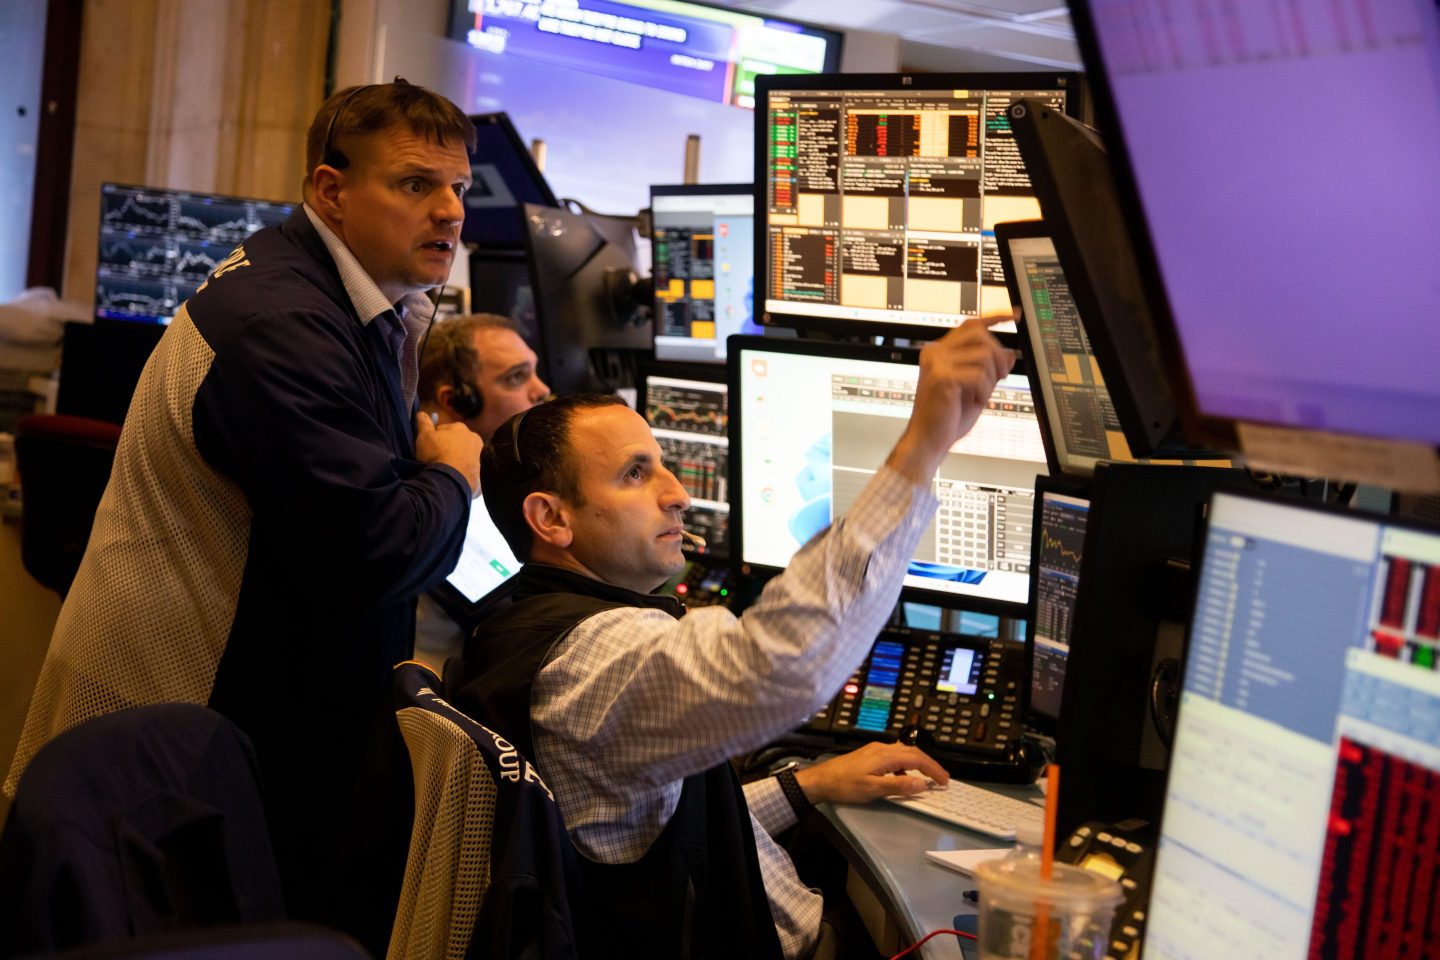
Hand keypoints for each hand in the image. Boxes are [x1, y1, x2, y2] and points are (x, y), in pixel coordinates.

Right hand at [415, 411, 481, 496]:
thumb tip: (422, 414)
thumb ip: (424, 424)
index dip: (435, 438)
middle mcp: (473, 438)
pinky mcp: (482, 469)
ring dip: (458, 459)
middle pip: (457, 441)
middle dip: (449, 447)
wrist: (452, 479)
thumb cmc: (436, 454)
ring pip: (465, 454)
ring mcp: (480, 454)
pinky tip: (455, 476)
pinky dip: (464, 470)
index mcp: (459, 427)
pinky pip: (470, 468)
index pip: (444, 429)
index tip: (430, 447)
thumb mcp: (424, 437)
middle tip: (438, 458)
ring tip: (447, 468)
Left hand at [792, 741, 949, 805]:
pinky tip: (903, 778)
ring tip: (927, 778)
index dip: (933, 769)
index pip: (917, 759)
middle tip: (941, 778)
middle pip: (913, 752)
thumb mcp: (873, 789)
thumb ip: (898, 786)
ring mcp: (876, 751)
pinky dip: (906, 766)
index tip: (944, 780)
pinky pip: (895, 757)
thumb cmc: (844, 785)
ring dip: (918, 764)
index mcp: (885, 755)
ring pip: (904, 753)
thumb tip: (921, 784)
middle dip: (930, 764)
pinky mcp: (870, 755)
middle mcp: (882, 749)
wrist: (822, 780)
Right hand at [886, 312, 1016, 484]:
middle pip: (980, 334)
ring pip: (983, 355)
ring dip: (990, 378)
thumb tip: (1009, 354)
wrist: (928, 440)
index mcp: (940, 352)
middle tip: (999, 378)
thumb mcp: (977, 389)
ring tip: (980, 395)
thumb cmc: (947, 418)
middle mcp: (935, 352)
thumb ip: (990, 370)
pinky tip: (975, 401)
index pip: (971, 326)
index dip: (996, 317)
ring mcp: (936, 362)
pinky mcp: (942, 377)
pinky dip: (984, 391)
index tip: (1016, 315)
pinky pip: (978, 375)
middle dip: (997, 355)